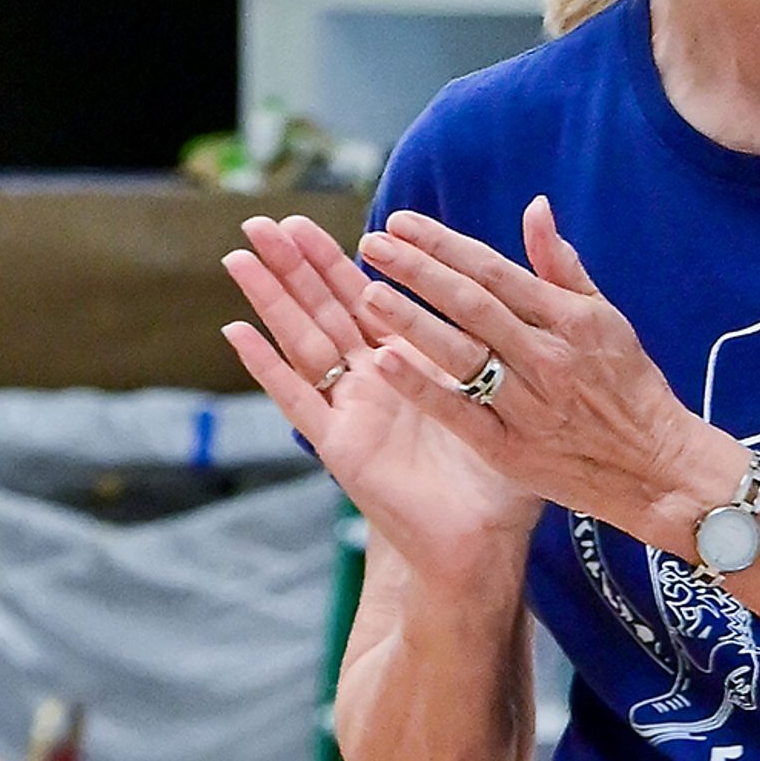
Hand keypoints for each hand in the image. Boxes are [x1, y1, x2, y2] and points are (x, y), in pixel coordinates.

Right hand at [220, 210, 538, 584]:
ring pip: (303, 342)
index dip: (330, 259)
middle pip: (322, 310)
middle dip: (291, 265)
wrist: (486, 541)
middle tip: (260, 219)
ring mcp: (351, 414)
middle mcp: (371, 384)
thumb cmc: (502, 473)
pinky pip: (299, 400)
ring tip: (239, 256)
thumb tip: (522, 309)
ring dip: (270, 300)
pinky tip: (236, 333)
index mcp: (407, 365)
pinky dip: (267, 367)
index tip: (303, 219)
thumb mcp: (507, 389)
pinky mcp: (341, 447)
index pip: (360, 298)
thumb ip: (504, 332)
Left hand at [346, 196, 737, 555]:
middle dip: (417, 271)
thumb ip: (561, 265)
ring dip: (412, 322)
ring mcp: (528, 404)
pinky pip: (460, 414)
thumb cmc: (630, 388)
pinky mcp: (512, 450)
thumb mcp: (606, 318)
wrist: (657, 467)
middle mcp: (546, 356)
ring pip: (462, 354)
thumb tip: (535, 208)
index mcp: (568, 319)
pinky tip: (385, 362)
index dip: (444, 245)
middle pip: (471, 304)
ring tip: (369, 295)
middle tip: (370, 246)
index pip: (494, 271)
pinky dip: (423, 388)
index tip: (400, 224)